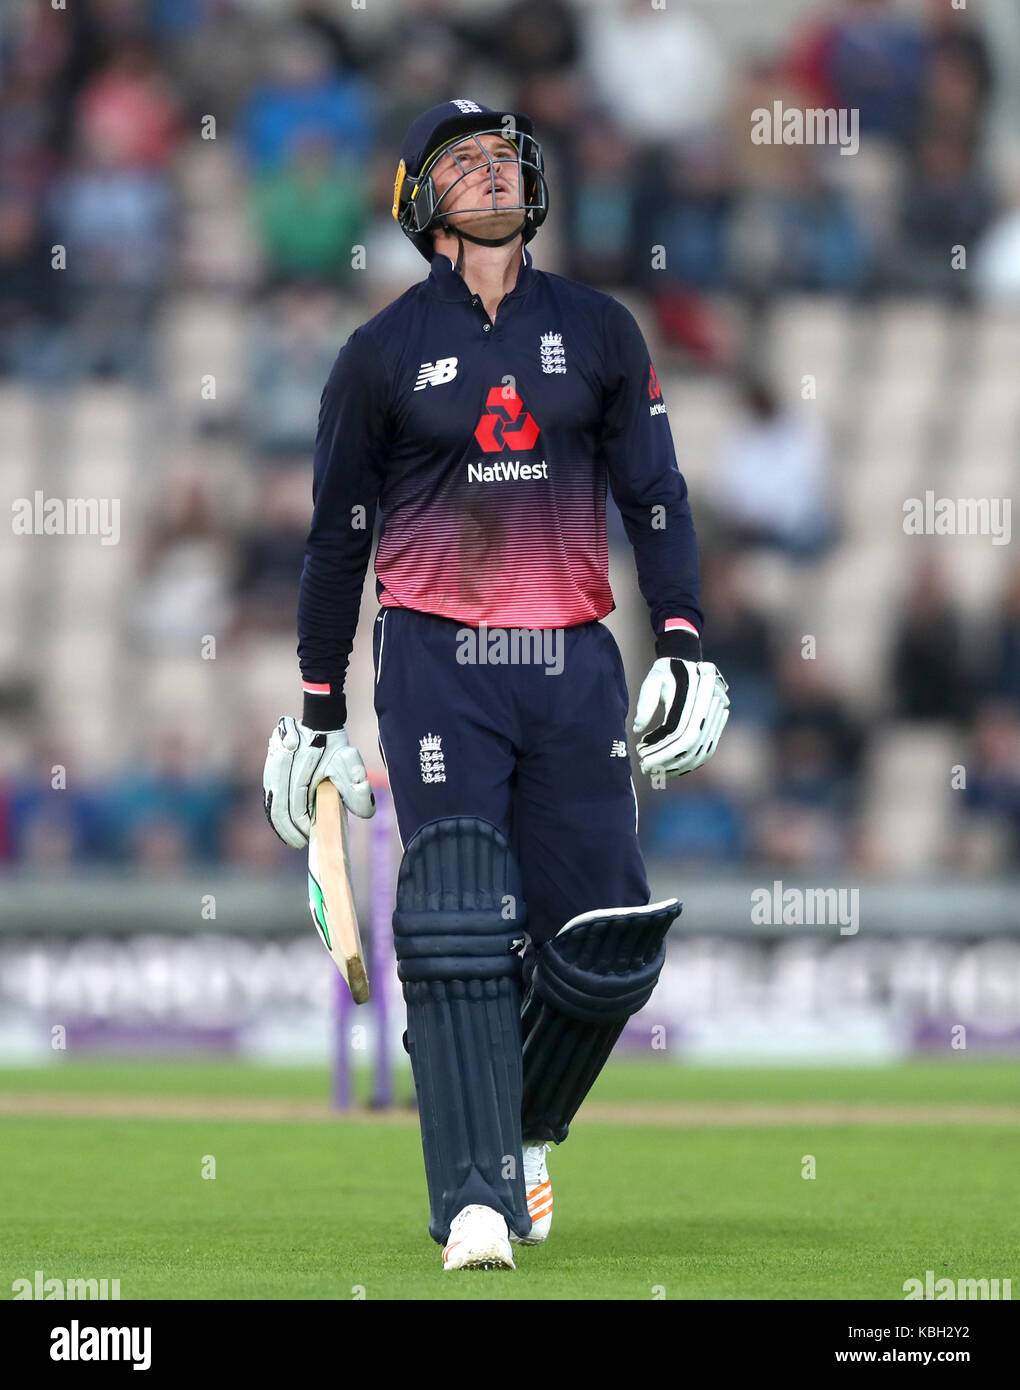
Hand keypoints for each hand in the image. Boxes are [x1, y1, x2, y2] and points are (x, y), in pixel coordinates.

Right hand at [263, 716, 374, 848]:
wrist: (320, 724)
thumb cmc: (336, 747)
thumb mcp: (352, 766)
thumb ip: (359, 791)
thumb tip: (365, 814)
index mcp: (297, 768)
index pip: (293, 805)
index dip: (298, 826)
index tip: (307, 838)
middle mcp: (279, 767)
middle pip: (278, 808)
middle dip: (288, 829)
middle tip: (300, 843)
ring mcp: (271, 767)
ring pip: (270, 802)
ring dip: (280, 823)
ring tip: (292, 837)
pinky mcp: (269, 768)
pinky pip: (269, 795)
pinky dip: (275, 812)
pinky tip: (284, 823)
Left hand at [633, 657, 728, 777]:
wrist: (686, 663)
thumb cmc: (666, 673)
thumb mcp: (653, 681)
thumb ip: (645, 702)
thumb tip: (638, 728)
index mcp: (694, 698)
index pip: (680, 734)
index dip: (662, 750)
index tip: (642, 758)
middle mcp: (709, 710)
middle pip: (691, 746)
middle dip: (668, 762)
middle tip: (646, 769)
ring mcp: (715, 718)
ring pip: (701, 752)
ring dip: (680, 766)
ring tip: (658, 772)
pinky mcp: (714, 725)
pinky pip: (707, 750)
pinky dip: (691, 762)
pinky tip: (673, 769)